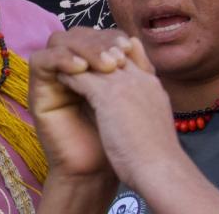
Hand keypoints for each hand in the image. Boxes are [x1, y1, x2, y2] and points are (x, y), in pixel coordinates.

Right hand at [29, 28, 132, 179]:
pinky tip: (80, 69)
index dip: (110, 37)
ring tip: (104, 66)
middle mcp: (72, 70)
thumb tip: (132, 39)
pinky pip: (40, 61)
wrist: (101, 170)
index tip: (127, 49)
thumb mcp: (131, 96)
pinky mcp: (38, 91)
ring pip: (58, 42)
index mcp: (94, 69)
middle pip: (77, 34)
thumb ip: (131, 68)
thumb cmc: (120, 139)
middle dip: (97, 42)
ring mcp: (53, 79)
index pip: (96, 36)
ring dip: (82, 48)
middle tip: (115, 59)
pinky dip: (61, 59)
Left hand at [57, 41, 178, 189]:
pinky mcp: (108, 95)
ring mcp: (125, 84)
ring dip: (75, 59)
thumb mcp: (153, 120)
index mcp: (151, 84)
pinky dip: (67, 75)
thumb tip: (129, 103)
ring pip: (93, 57)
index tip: (89, 59)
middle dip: (88, 49)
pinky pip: (80, 75)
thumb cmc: (156, 156)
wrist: (161, 172)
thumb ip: (143, 103)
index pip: (127, 50)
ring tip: (60, 64)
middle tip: (69, 55)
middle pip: (109, 47)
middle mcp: (139, 78)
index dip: (105, 51)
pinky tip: (57, 79)